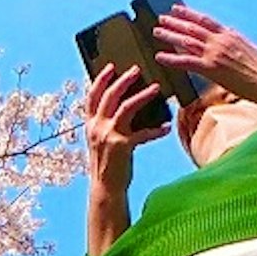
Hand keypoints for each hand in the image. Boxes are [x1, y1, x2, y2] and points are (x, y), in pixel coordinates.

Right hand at [83, 56, 157, 242]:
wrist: (106, 188)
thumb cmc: (109, 163)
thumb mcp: (103, 140)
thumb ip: (109, 124)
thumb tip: (126, 106)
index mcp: (90, 124)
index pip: (92, 96)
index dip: (100, 80)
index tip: (110, 67)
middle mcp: (97, 127)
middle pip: (109, 96)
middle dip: (123, 80)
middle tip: (136, 69)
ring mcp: (108, 136)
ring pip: (125, 108)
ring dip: (141, 96)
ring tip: (155, 88)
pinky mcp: (122, 146)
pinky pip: (143, 134)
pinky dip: (156, 130)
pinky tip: (166, 127)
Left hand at [152, 6, 256, 114]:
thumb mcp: (249, 46)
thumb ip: (235, 38)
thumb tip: (229, 31)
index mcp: (228, 34)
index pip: (205, 20)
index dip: (189, 14)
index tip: (178, 8)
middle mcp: (218, 41)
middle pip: (192, 28)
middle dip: (175, 22)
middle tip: (161, 18)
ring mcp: (213, 54)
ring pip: (186, 41)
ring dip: (170, 35)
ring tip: (157, 32)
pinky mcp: (209, 68)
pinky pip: (185, 62)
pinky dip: (171, 59)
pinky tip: (159, 57)